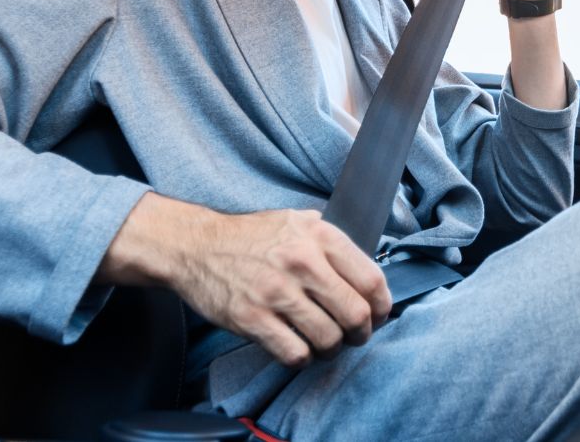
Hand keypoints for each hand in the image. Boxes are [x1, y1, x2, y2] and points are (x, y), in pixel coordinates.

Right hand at [100, 195, 390, 367]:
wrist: (196, 246)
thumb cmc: (252, 236)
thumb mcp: (299, 221)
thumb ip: (333, 242)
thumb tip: (366, 273)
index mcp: (319, 236)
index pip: (371, 279)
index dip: (382, 305)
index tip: (379, 314)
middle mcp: (301, 262)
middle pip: (355, 314)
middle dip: (362, 332)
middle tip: (355, 335)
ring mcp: (276, 292)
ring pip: (328, 338)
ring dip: (332, 348)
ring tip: (326, 343)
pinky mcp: (252, 318)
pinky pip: (295, 353)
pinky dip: (304, 358)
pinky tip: (300, 349)